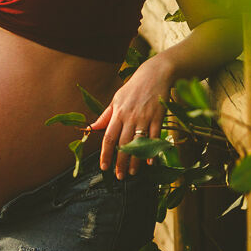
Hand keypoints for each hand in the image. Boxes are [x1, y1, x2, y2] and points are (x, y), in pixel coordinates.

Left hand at [89, 57, 173, 179]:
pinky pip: (154, 136)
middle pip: (123, 143)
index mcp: (118, 112)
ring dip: (135, 160)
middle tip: (119, 176)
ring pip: (138, 142)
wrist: (156, 74)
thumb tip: (91, 128)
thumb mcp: (116, 99)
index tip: (104, 167)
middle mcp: (130, 116)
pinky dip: (152, 150)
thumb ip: (106, 116)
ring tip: (132, 172)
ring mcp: (145, 117)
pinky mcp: (158, 117)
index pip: (109, 137)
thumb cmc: (134, 87)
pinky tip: (150, 162)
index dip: (105, 154)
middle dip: (120, 162)